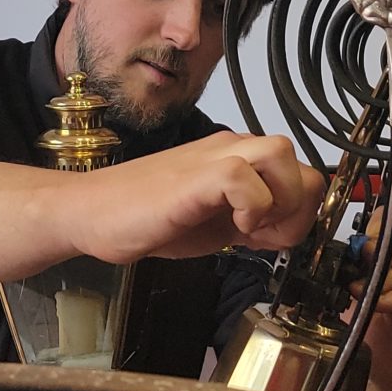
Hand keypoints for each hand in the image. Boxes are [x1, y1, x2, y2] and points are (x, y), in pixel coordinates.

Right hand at [56, 132, 325, 263]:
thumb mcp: (218, 224)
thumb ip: (255, 220)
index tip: (271, 240)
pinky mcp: (195, 175)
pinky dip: (251, 206)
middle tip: (265, 238)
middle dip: (296, 208)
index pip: (300, 174)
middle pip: (300, 160)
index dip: (299, 213)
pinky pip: (244, 176)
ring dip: (278, 200)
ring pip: (281, 153)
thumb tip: (289, 230)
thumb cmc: (146, 217)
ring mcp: (213, 158)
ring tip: (249, 229)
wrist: (91, 213)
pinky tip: (232, 229)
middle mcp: (231, 149)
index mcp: (238, 160)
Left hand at [350, 215, 391, 390]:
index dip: (375, 236)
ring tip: (362, 294)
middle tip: (353, 274)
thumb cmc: (388, 359)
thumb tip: (338, 256)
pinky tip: (383, 305)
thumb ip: (356, 281)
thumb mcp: (361, 311)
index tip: (352, 250)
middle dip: (378, 257)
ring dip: (387, 278)